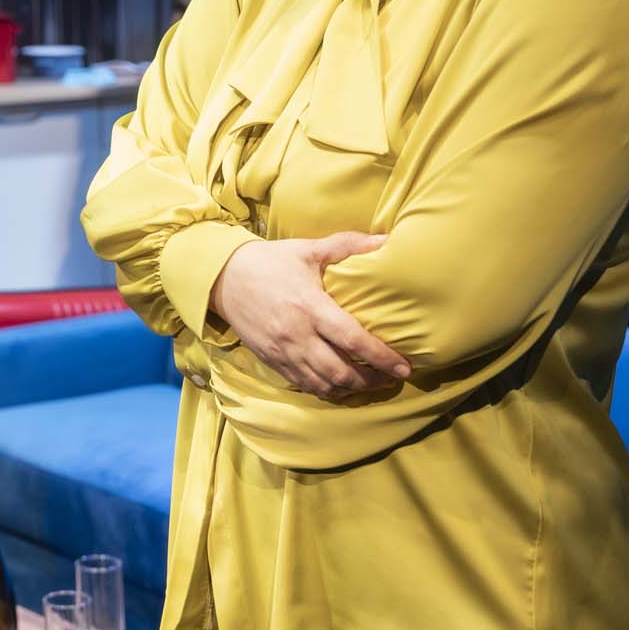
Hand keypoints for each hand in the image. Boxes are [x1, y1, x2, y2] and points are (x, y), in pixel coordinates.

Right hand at [211, 232, 410, 398]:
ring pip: (323, 384)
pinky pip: (303, 384)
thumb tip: (386, 240)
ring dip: (350, 390)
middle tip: (391, 379)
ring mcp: (282, 351)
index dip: (382, 358)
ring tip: (370, 384)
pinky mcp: (271, 360)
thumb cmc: (270, 261)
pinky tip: (339, 385)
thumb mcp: (308, 249)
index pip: (353, 340)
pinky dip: (326, 389)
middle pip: (341, 372)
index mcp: (310, 306)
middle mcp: (297, 335)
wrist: (223, 277)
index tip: (404, 367)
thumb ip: (347, 245)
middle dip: (371, 381)